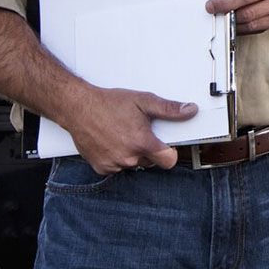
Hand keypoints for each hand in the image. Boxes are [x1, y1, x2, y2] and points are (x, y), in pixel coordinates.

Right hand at [62, 86, 197, 172]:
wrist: (78, 108)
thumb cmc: (109, 103)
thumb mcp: (143, 101)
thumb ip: (169, 109)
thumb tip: (190, 110)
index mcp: (142, 143)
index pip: (169, 161)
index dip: (170, 153)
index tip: (166, 145)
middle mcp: (128, 157)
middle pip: (151, 162)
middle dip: (149, 150)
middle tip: (138, 132)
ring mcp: (114, 164)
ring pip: (134, 164)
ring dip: (132, 154)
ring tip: (122, 135)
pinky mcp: (101, 168)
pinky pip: (117, 168)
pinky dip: (117, 158)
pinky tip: (112, 143)